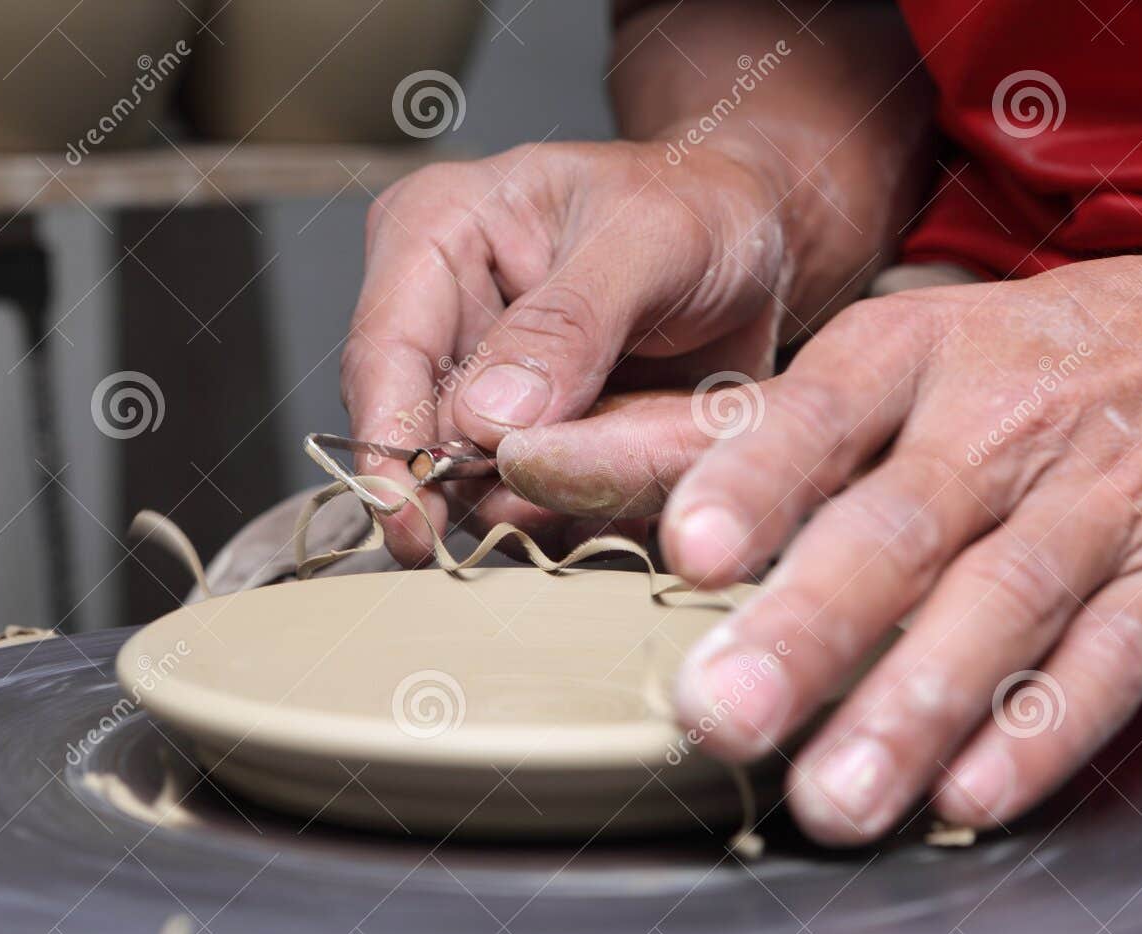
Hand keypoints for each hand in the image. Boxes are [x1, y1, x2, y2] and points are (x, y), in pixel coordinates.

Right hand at [339, 140, 791, 561]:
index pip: (383, 352)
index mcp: (437, 234)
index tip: (414, 520)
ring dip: (528, 506)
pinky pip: (521, 501)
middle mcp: (441, 311)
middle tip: (544, 514)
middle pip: (411, 432)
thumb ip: (569, 324)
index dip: (390, 445)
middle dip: (469, 488)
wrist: (758, 236)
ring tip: (607, 488)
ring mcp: (479, 382)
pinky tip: (620, 497)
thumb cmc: (704, 204)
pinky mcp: (521, 435)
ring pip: (464, 482)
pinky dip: (566, 514)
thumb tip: (485, 419)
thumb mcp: (651, 239)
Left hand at [502, 219, 1141, 843]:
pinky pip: (1111, 660)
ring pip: (1000, 603)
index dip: (751, 481)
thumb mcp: (874, 369)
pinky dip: (1040, 730)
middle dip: (808, 625)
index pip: (818, 412)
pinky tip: (970, 793)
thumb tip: (538, 460)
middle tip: (719, 715)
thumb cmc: (1022, 374)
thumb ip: (709, 434)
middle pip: (898, 525)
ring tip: (828, 798)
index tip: (682, 548)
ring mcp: (1101, 501)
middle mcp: (1001, 422)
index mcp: (907, 358)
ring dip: (910, 706)